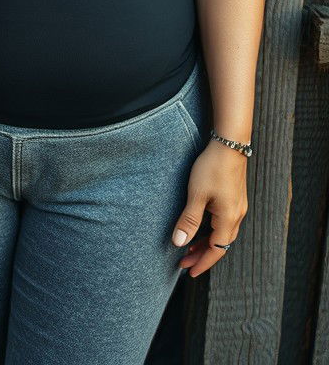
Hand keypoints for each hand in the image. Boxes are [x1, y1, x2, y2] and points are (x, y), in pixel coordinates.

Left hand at [171, 140, 248, 276]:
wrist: (230, 145)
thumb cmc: (212, 168)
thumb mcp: (196, 194)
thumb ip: (188, 219)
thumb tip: (179, 243)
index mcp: (228, 219)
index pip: (216, 250)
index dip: (202, 262)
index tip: (189, 272)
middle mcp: (236, 216)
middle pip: (220, 244)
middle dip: (201, 255)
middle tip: (183, 263)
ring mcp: (236, 208)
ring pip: (221, 234)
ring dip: (205, 243)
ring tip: (188, 248)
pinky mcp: (233, 199)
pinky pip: (222, 223)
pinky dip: (210, 231)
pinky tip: (199, 228)